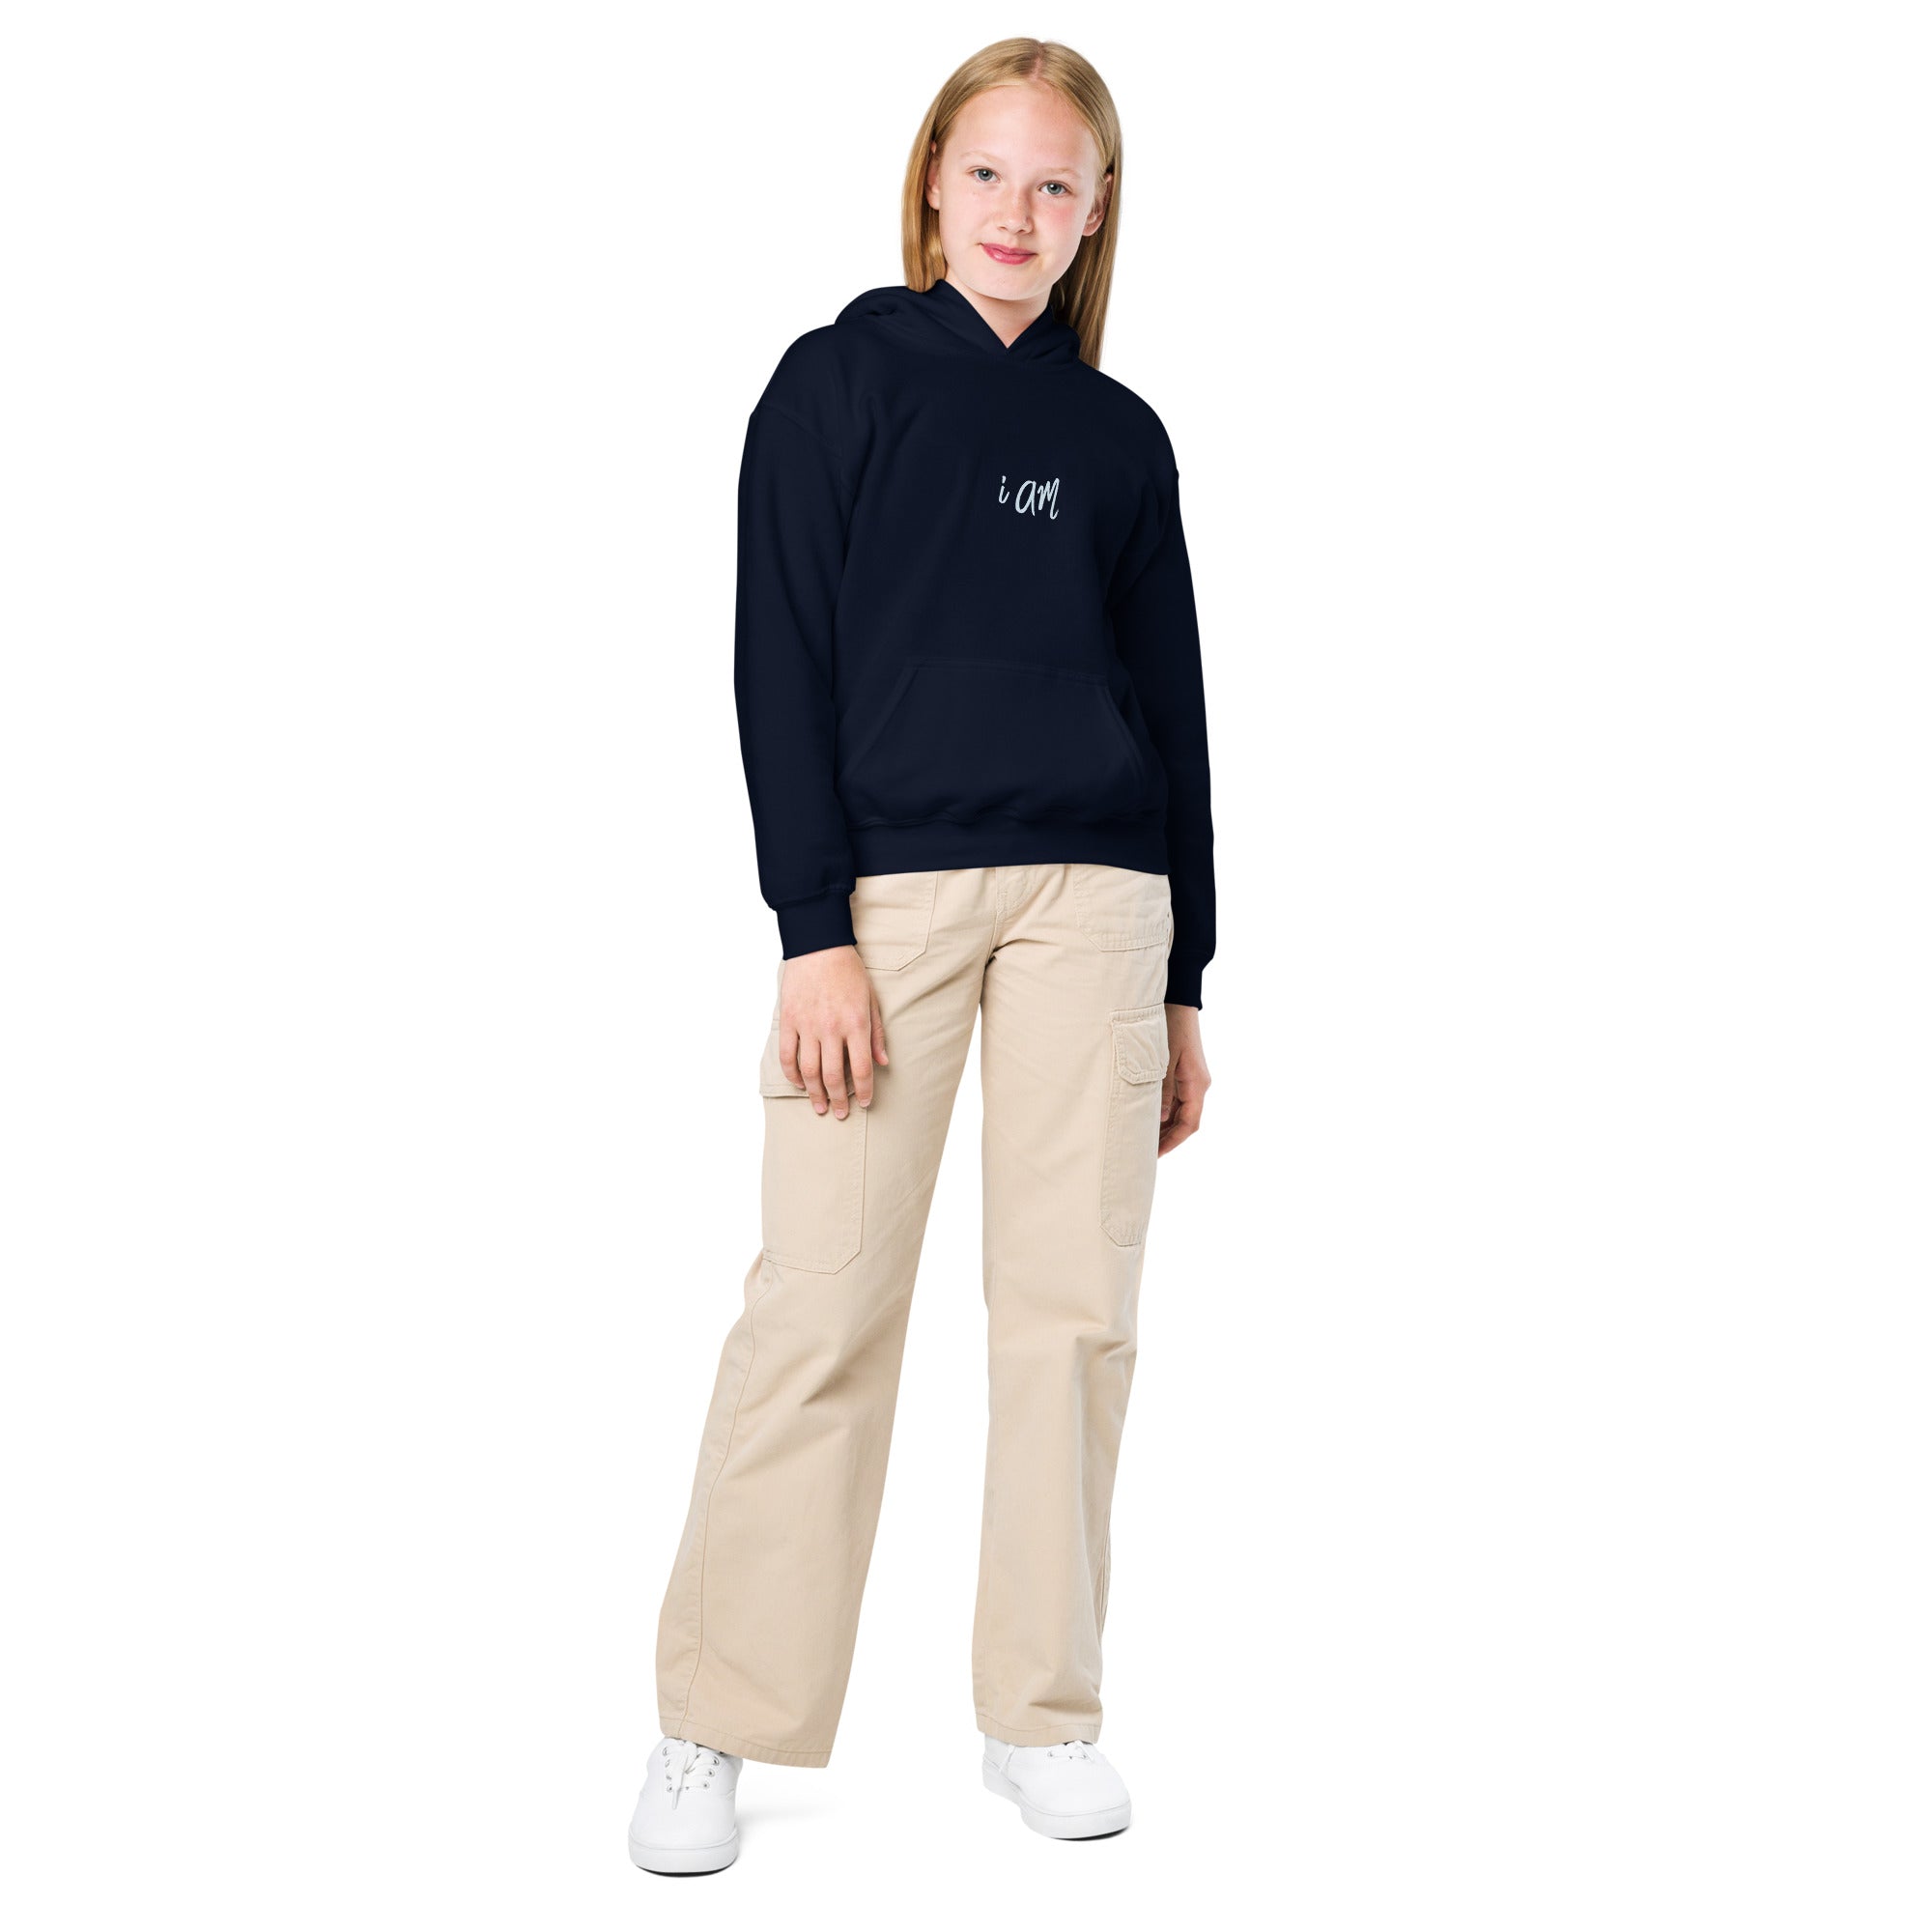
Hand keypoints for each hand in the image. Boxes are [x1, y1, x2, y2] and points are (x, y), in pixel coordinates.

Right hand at [776, 946, 887, 1117]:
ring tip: (820, 1106)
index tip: (863, 1103)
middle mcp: (831, 1028)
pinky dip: (792, 1073)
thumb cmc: (850, 973)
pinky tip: (800, 1083)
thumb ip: (876, 1033)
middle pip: (833, 1076)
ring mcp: (807, 1025)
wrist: (819, 947)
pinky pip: (787, 1055)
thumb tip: (883, 1062)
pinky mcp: (789, 1020)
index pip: (861, 1068)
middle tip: (839, 1113)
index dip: (863, 1091)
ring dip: (814, 1093)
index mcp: (856, 1023)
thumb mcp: (872, 1000)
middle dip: (837, 1100)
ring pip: (809, 1070)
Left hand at [1159, 1002, 1210, 1153]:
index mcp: (1196, 1084)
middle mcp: (1198, 1084)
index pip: (1189, 1123)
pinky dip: (1165, 1112)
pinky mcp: (1186, 1073)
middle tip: (1145, 1152)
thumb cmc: (1170, 1026)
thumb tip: (1162, 1119)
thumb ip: (1163, 1090)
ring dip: (1165, 1126)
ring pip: (1182, 1112)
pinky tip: (1149, 1117)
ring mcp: (1193, 1079)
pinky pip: (1178, 1100)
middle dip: (1167, 1138)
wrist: (1179, 1001)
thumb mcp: (1163, 1060)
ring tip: (1144, 1138)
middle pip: (1186, 1121)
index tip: (1155, 1154)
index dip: (1173, 1141)